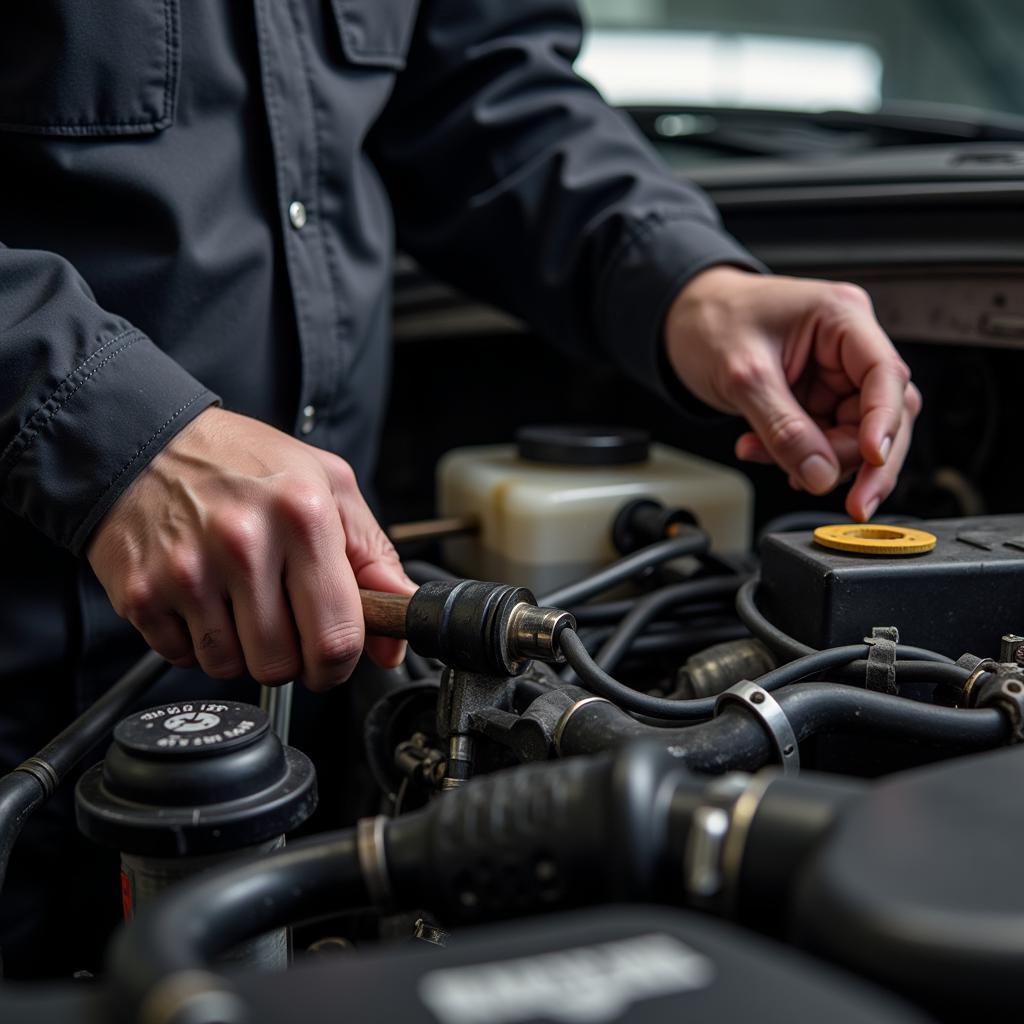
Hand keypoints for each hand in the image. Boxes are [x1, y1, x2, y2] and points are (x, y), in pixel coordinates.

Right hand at [87, 407, 414, 689]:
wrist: (147, 441)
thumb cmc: (245, 463)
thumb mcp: (330, 486)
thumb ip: (374, 560)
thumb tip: (393, 639)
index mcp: (302, 516)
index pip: (335, 637)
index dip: (339, 664)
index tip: (334, 658)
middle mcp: (244, 544)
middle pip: (281, 664)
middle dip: (290, 659)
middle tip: (283, 621)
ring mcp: (187, 572)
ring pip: (230, 667)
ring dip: (241, 650)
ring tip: (239, 600)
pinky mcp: (141, 593)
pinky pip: (183, 657)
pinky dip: (196, 642)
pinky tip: (202, 599)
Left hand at [664, 266, 920, 520]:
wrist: (682, 321)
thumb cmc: (711, 320)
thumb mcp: (742, 375)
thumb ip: (783, 428)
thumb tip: (820, 475)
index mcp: (841, 318)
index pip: (885, 375)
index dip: (885, 422)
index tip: (871, 460)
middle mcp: (848, 346)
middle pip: (884, 412)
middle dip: (863, 460)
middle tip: (851, 501)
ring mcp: (834, 375)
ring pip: (855, 434)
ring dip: (821, 460)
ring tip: (764, 455)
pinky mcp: (816, 398)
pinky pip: (824, 439)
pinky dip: (800, 456)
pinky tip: (766, 454)